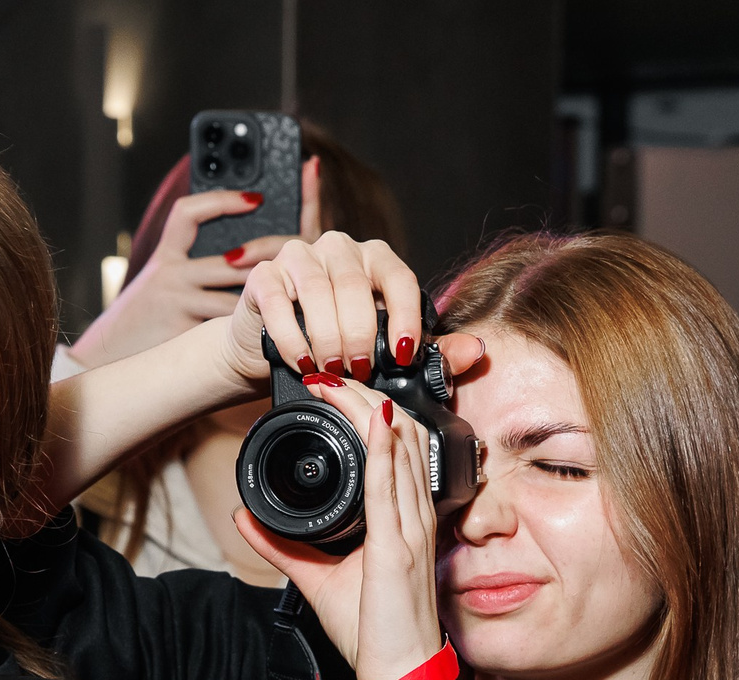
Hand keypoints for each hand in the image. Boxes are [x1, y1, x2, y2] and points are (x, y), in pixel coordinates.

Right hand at [69, 163, 321, 368]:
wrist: (106, 354)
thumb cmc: (144, 320)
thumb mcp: (159, 284)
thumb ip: (191, 267)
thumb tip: (242, 261)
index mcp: (165, 256)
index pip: (191, 213)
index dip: (223, 201)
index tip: (255, 198)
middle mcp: (170, 272)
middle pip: (236, 257)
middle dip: (269, 259)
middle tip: (296, 260)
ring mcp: (178, 300)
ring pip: (238, 294)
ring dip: (266, 298)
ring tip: (293, 298)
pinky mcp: (183, 329)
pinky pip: (226, 326)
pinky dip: (250, 328)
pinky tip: (272, 331)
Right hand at [227, 232, 483, 392]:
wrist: (273, 349)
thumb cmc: (337, 346)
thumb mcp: (386, 350)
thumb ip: (431, 352)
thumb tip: (474, 351)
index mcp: (375, 259)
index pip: (399, 278)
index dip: (404, 317)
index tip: (403, 355)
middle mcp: (339, 249)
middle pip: (355, 286)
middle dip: (360, 335)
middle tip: (359, 371)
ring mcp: (299, 256)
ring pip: (318, 291)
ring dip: (327, 338)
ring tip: (332, 369)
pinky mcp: (264, 275)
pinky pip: (281, 303)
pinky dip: (293, 339)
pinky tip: (303, 363)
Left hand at [235, 383, 443, 679]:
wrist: (400, 675)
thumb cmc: (375, 633)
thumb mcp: (318, 580)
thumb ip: (283, 546)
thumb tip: (245, 517)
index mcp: (403, 522)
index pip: (396, 450)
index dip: (372, 413)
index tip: (335, 391)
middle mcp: (413, 519)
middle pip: (401, 437)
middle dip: (366, 397)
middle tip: (329, 373)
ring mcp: (410, 531)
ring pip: (400, 451)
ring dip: (369, 410)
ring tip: (339, 380)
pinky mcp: (398, 550)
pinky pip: (392, 489)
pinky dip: (383, 451)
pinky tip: (373, 420)